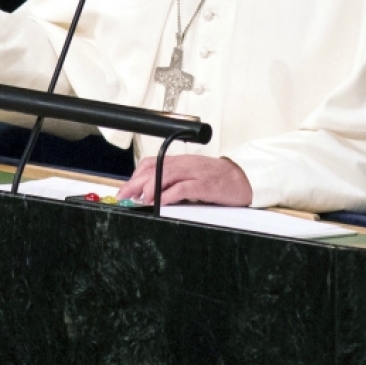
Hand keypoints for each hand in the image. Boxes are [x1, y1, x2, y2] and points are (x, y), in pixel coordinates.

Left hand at [118, 155, 252, 206]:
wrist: (242, 178)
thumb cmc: (216, 180)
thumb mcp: (191, 176)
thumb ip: (173, 182)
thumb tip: (150, 195)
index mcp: (180, 162)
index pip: (152, 163)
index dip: (135, 176)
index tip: (124, 190)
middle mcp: (185, 164)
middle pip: (155, 169)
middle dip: (136, 183)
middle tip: (124, 197)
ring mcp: (195, 173)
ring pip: (166, 175)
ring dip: (149, 188)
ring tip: (139, 200)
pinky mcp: (204, 185)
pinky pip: (183, 188)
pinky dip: (168, 195)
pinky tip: (159, 202)